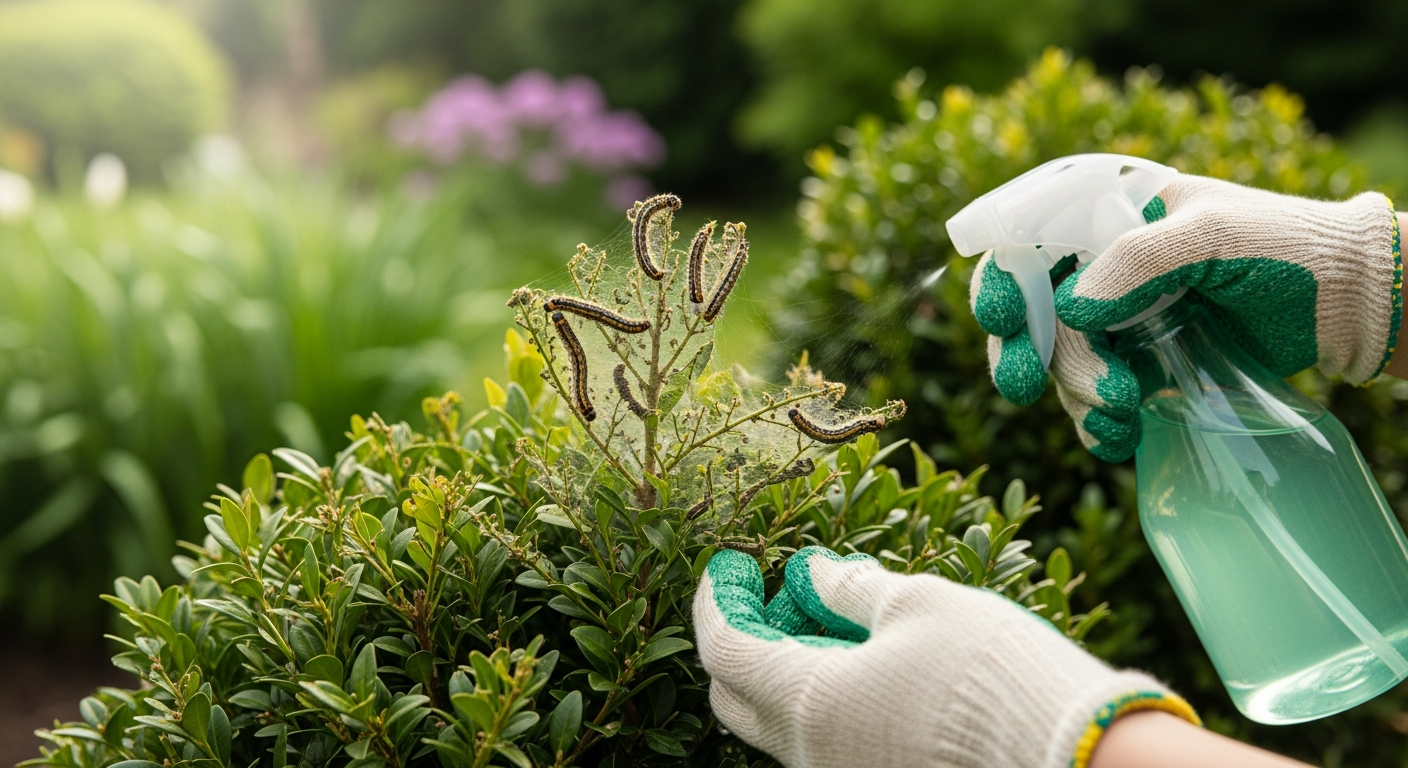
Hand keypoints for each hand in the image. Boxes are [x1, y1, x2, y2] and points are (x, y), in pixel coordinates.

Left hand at [692, 547, 1196, 767]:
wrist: (1075, 759)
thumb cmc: (992, 674)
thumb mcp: (917, 604)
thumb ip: (848, 587)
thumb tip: (809, 572)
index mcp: (805, 703)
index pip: (722, 649)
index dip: (717, 597)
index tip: (729, 561)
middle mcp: (809, 754)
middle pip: (735, 696)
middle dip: (741, 636)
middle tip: (776, 590)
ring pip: (781, 722)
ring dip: (786, 664)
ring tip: (830, 614)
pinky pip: (822, 739)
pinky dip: (823, 694)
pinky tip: (864, 656)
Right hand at [971, 174, 1399, 460]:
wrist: (1349, 302)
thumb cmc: (1286, 247)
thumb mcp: (1212, 234)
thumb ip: (1137, 260)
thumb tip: (1068, 308)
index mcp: (1107, 218)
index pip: (1025, 245)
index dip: (1000, 281)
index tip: (1000, 319)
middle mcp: (1103, 269)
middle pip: (1029, 314)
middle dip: (1029, 354)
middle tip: (1027, 387)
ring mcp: (1120, 320)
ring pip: (1060, 365)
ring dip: (1076, 393)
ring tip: (1122, 410)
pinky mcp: (1143, 365)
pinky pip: (1095, 401)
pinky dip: (1096, 424)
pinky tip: (1116, 438)